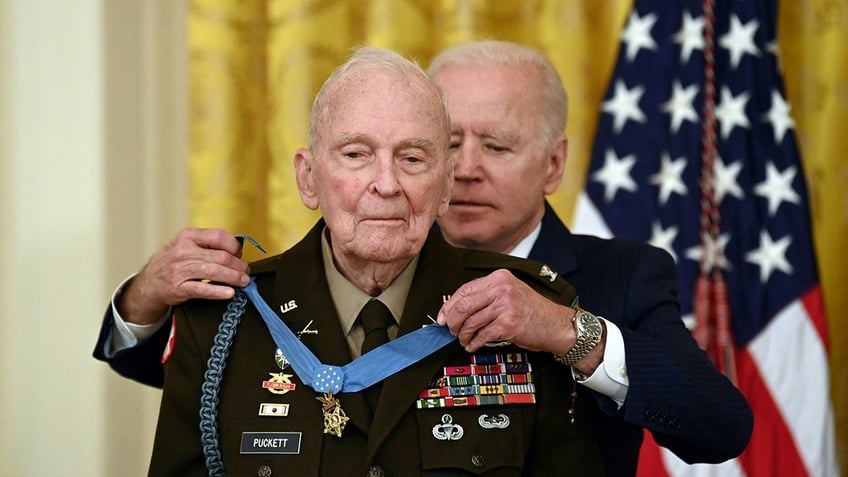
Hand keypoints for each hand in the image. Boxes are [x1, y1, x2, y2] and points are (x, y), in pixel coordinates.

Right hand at [118, 227, 249, 324]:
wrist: (149, 282)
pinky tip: (230, 293)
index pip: (218, 236)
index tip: (239, 254)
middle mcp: (183, 251)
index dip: (234, 246)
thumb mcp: (185, 244)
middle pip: (220, 257)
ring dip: (234, 277)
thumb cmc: (173, 262)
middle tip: (246, 272)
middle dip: (238, 265)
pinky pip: (202, 289)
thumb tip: (237, 252)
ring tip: (244, 281)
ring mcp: (180, 270)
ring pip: (214, 272)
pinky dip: (218, 291)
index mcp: (188, 236)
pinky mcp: (178, 288)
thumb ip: (207, 244)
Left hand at [437, 269, 576, 353]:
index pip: (464, 290)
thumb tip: (456, 309)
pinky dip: (474, 343)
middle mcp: (501, 289)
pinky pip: (482, 335)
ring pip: (471, 322)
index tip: (442, 317)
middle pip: (464, 306)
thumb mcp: (509, 293)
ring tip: (464, 340)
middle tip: (451, 330)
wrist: (555, 324)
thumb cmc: (532, 310)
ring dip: (463, 335)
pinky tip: (473, 345)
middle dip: (452, 321)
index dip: (449, 306)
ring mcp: (505, 306)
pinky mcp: (508, 324)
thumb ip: (486, 296)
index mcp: (499, 278)